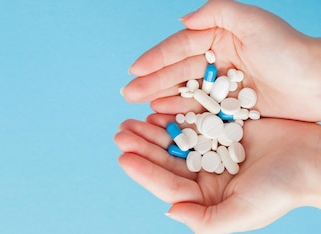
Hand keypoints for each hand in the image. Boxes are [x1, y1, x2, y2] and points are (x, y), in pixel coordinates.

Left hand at [114, 114, 320, 232]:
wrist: (316, 159)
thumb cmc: (282, 190)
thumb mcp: (243, 212)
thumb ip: (205, 219)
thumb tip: (170, 211)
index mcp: (205, 197)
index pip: (167, 185)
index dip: (144, 171)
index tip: (122, 157)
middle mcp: (204, 176)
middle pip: (165, 160)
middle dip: (141, 147)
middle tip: (120, 132)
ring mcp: (211, 151)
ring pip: (173, 140)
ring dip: (152, 131)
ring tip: (131, 120)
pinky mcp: (220, 129)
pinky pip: (190, 121)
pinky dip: (174, 115)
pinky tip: (157, 108)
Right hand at [122, 0, 320, 121]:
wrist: (319, 84)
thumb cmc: (289, 50)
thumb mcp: (254, 21)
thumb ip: (217, 12)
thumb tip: (182, 20)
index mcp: (219, 37)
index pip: (180, 47)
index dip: (156, 58)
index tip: (134, 69)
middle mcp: (217, 60)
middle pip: (177, 71)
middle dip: (151, 82)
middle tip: (127, 94)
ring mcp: (222, 86)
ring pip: (184, 92)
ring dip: (161, 98)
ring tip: (139, 107)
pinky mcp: (230, 108)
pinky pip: (199, 111)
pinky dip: (180, 113)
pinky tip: (163, 116)